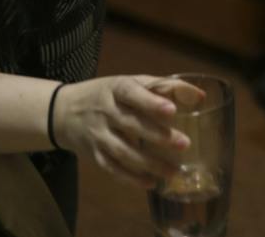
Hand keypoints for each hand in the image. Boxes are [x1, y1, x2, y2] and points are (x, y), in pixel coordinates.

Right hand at [51, 75, 202, 189]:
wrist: (64, 111)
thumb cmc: (110, 94)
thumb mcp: (132, 82)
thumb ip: (165, 86)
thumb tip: (200, 95)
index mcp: (117, 88)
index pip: (132, 93)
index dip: (151, 102)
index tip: (172, 110)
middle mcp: (105, 111)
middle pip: (131, 125)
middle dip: (158, 136)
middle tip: (184, 144)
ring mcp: (98, 135)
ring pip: (122, 151)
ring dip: (149, 163)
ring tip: (174, 171)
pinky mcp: (93, 155)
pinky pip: (112, 168)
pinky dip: (130, 178)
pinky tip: (150, 183)